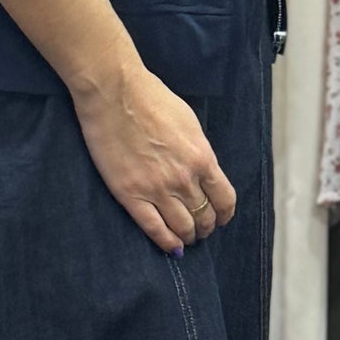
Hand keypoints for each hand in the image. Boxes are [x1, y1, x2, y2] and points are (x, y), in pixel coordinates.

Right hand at [69, 56, 237, 253]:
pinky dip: (166, 242)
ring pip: (182, 227)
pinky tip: (171, 247)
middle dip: (206, 227)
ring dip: (188, 236)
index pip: (225, 199)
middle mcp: (184, 178)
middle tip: (201, 229)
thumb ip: (199, 152)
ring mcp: (157, 189)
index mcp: (202, 158)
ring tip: (186, 238)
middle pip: (204, 216)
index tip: (221, 218)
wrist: (114, 92)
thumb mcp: (189, 123)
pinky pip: (154, 229)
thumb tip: (203, 173)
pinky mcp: (130, 195)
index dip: (225, 214)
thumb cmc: (151, 99)